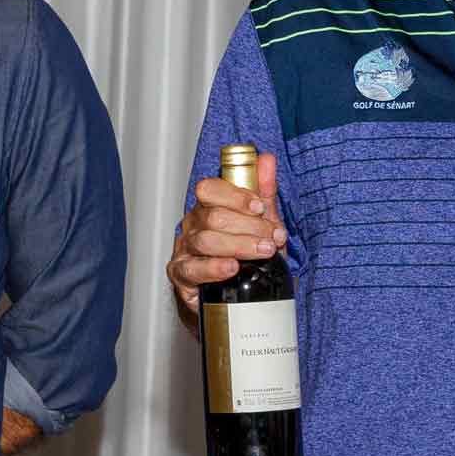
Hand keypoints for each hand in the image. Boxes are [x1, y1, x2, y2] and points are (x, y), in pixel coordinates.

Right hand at [167, 151, 285, 330]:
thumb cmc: (246, 254)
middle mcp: (193, 225)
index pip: (209, 189)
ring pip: (206, 241)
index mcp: (207, 206)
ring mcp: (185, 249)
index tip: (259, 207)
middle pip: (214, 217)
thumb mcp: (260, 222)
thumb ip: (263, 191)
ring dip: (239, 245)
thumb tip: (267, 160)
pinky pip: (193, 269)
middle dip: (250, 226)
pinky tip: (231, 268)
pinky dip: (213, 268)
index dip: (235, 196)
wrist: (236, 295)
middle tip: (273, 237)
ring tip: (263, 252)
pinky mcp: (181, 275)